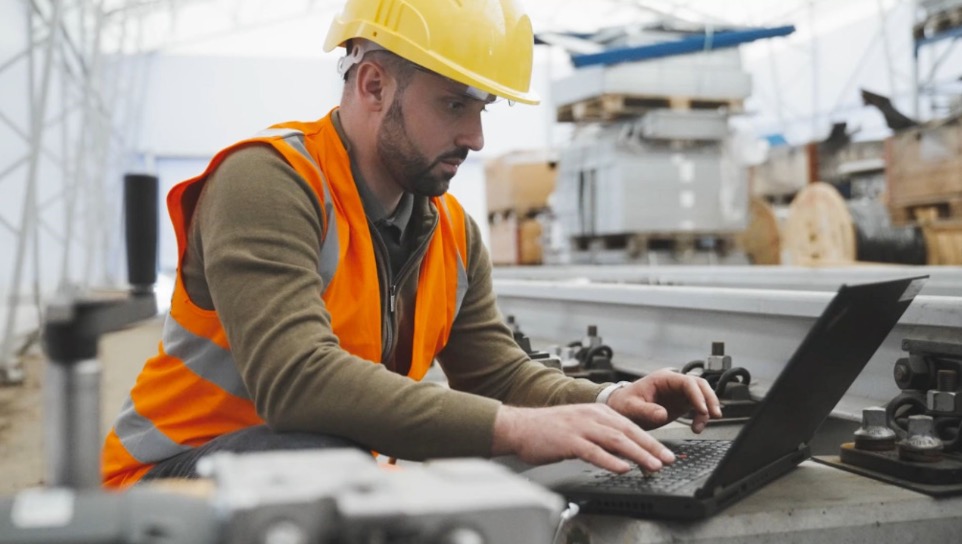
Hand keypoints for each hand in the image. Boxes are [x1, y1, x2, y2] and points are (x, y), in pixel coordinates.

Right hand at [491, 404, 675, 473]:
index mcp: (597, 411)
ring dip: (637, 454)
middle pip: (628, 431)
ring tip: (652, 466)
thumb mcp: (580, 425)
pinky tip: (622, 469)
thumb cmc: (548, 429)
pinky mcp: (568, 440)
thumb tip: (624, 451)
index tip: (665, 454)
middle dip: (651, 447)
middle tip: (668, 460)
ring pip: (615, 440)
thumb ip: (601, 434)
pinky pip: (593, 452)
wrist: (520, 426)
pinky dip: (610, 461)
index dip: (650, 440)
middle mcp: (592, 416)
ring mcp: (580, 427)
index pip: (630, 426)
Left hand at [607, 369, 721, 432]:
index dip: (697, 395)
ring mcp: (678, 393)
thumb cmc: (623, 403)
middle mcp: (673, 384)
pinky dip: (701, 416)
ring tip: (703, 425)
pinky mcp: (680, 404)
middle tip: (713, 415)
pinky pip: (697, 407)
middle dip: (709, 399)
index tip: (702, 409)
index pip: (687, 382)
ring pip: (702, 395)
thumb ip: (646, 410)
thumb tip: (662, 414)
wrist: (620, 408)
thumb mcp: (631, 407)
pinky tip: (698, 426)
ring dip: (707, 408)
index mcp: (663, 379)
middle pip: (699, 385)